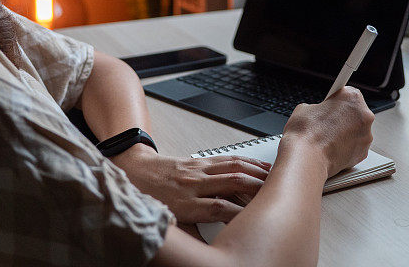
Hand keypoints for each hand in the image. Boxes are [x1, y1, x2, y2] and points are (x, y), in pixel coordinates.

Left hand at [110, 144, 271, 223]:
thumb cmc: (147, 199)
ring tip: (277, 179)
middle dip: (257, 189)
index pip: (220, 208)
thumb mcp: (166, 223)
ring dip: (257, 172)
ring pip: (233, 167)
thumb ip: (190, 235)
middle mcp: (192, 184)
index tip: (257, 222)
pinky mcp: (199, 160)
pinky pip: (227, 159)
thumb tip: (208, 249)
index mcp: (184, 203)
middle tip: (277, 196)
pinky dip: (246, 162)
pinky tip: (259, 166)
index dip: (241, 215)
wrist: (132, 170)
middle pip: (232, 182)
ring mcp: (197, 169)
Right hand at [282, 86, 374, 179]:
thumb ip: (318, 107)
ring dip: (346, 132)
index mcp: (352, 98)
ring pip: (357, 130)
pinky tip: (332, 147)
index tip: (334, 102)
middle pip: (355, 112)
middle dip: (343, 116)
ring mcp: (365, 135)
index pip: (348, 92)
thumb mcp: (305, 108)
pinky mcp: (363, 152)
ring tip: (327, 137)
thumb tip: (319, 113)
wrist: (307, 159)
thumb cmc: (306, 134)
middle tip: (327, 122)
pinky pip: (356, 145)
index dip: (337, 99)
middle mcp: (364, 115)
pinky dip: (347, 146)